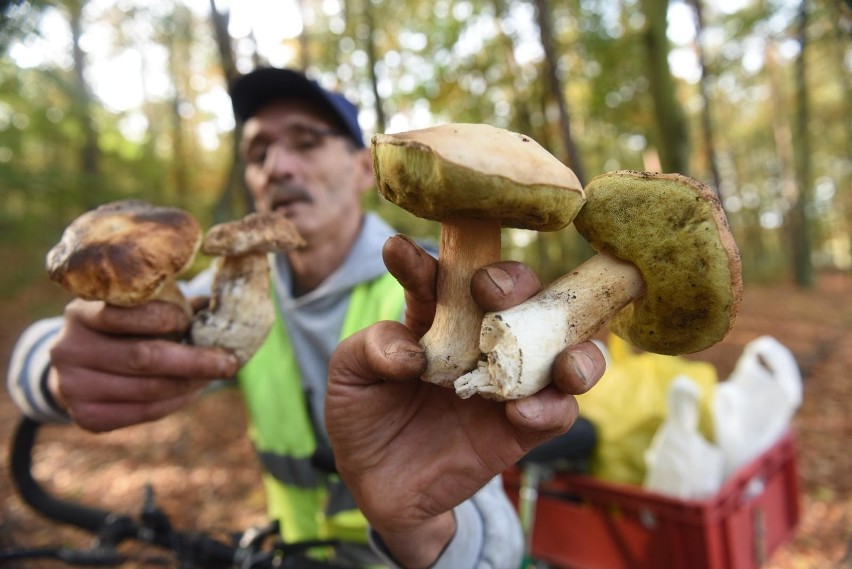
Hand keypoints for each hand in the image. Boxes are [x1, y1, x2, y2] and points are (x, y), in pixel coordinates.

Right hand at [48, 298, 238, 431]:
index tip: (195, 321)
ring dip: (190, 383)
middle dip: (194, 360)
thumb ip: (171, 304)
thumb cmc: (120, 329)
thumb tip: (219, 307)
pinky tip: (192, 390)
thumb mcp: (136, 307)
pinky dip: (176, 402)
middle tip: (229, 362)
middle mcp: (69, 349)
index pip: (130, 313)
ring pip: (148, 389)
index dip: (170, 317)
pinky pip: (144, 412)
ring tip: (215, 374)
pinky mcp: (85, 417)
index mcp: (81, 312)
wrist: (76, 368)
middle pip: (143, 357)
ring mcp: (72, 386)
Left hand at [325, 235, 605, 567]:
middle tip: (490, 290)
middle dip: (512, 281)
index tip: (396, 252)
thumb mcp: (348, 379)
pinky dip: (551, 406)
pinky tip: (522, 411)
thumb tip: (411, 352)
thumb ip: (369, 351)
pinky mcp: (520, 428)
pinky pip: (557, 410)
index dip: (421, 262)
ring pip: (561, 346)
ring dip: (571, 344)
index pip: (437, 278)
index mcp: (434, 318)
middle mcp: (478, 339)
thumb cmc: (364, 419)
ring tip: (559, 357)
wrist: (378, 488)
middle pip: (516, 293)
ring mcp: (505, 381)